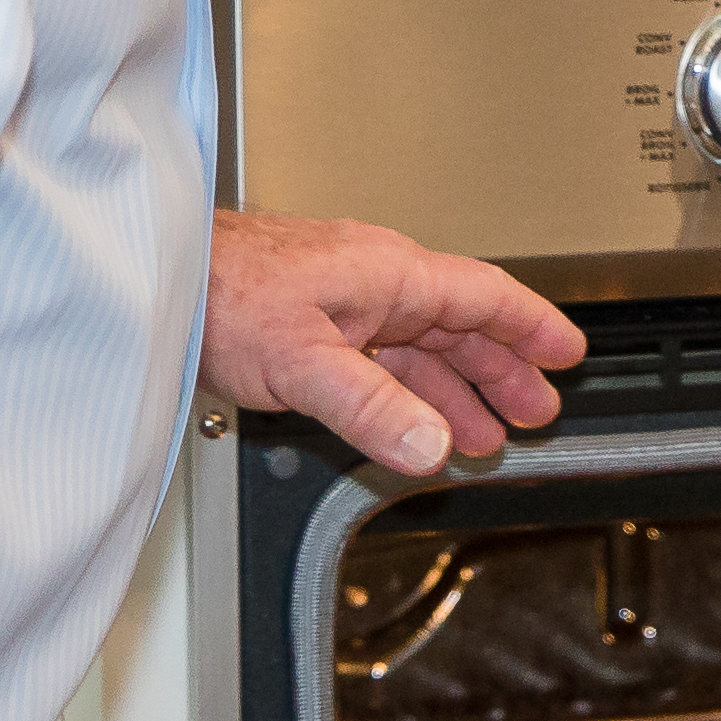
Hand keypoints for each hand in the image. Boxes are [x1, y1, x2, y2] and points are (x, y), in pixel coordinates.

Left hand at [209, 209, 578, 477]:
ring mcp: (342, 298)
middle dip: (501, 372)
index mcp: (388, 273)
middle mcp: (372, 279)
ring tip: (479, 434)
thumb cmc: (218, 293)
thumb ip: (372, 409)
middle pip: (458, 326)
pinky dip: (405, 392)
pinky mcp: (310, 319)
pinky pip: (380, 356)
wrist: (154, 277)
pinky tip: (406, 420)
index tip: (567, 353)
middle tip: (534, 411)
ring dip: (452, 390)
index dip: (532, 327)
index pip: (485, 296)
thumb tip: (431, 447)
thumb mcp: (304, 362)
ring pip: (417, 346)